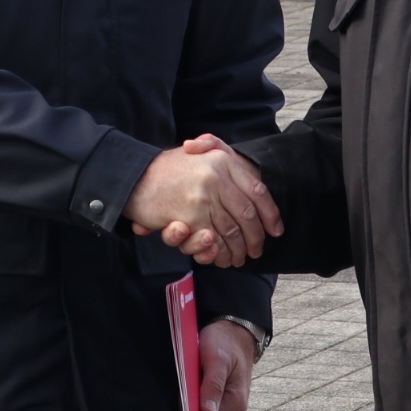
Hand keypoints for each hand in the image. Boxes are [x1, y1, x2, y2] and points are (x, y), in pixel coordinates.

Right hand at [124, 140, 281, 266]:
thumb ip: (224, 158)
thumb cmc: (167, 168)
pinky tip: (223, 258)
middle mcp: (216, 176)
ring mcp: (203, 197)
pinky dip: (220, 253)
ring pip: (232, 232)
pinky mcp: (190, 217)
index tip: (276, 229)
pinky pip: (213, 241)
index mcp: (223, 160)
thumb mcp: (199, 152)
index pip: (257, 190)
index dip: (270, 213)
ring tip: (240, 258)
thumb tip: (252, 182)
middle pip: (248, 215)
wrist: (134, 177)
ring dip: (239, 250)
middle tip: (257, 250)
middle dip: (256, 238)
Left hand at [186, 318, 257, 410]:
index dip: (189, 409)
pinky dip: (198, 395)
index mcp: (235, 402)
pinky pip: (203, 408)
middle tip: (194, 379)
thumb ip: (213, 385)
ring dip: (194, 398)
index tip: (188, 388)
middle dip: (191, 403)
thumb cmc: (225, 343)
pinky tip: (202, 380)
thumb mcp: (217, 359)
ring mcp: (229, 409)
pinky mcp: (224, 404)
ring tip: (200, 377)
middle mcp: (235, 410)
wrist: (235, 334)